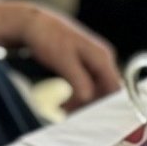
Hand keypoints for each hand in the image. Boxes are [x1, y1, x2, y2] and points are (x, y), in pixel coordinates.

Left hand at [0, 0, 121, 110]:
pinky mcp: (81, 65)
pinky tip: (63, 105)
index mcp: (102, 57)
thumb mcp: (63, 62)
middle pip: (105, 91)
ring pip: (94, 90)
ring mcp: (92, 62)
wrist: (31, 24)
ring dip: (82, 103)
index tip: (94, 121)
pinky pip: (85, 85)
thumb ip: (79, 80)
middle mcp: (101, 59)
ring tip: (65, 113)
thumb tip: (90, 99)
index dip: (108, 106)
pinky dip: (76, 97)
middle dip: (92, 107)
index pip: (115, 88)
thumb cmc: (47, 39)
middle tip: (76, 120)